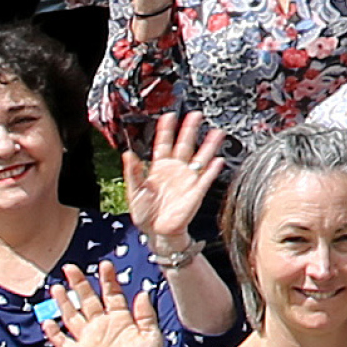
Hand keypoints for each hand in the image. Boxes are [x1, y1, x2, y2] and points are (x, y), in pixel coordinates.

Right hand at [47, 259, 163, 346]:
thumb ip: (146, 316)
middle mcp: (102, 325)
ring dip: (64, 302)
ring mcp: (89, 338)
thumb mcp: (151, 338)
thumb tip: (142, 293)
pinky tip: (47, 322)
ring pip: (72, 315)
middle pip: (88, 299)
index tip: (104, 264)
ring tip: (56, 287)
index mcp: (120, 319)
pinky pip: (63, 342)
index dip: (108, 279)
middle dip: (79, 284)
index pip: (112, 294)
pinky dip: (54, 333)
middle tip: (71, 267)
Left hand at [121, 114, 232, 248]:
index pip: (163, 143)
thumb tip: (128, 154)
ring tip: (217, 132)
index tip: (169, 115)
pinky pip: (206, 178)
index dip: (166, 129)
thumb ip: (132, 172)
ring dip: (208, 145)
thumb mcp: (134, 190)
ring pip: (200, 158)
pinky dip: (212, 170)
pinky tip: (218, 160)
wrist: (156, 232)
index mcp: (159, 167)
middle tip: (196, 115)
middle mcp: (175, 170)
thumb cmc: (144, 212)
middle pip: (184, 145)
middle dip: (190, 129)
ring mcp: (187, 180)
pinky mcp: (195, 192)